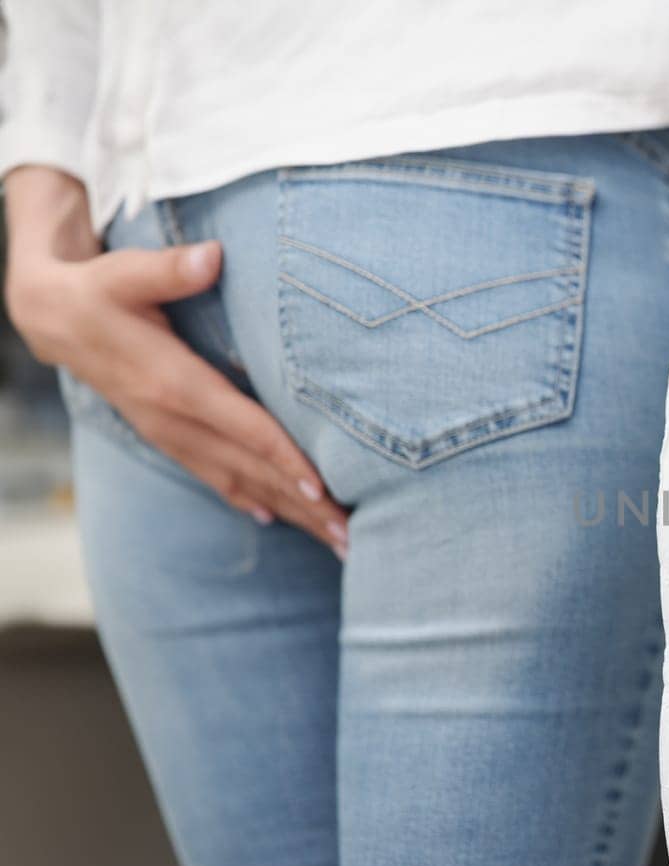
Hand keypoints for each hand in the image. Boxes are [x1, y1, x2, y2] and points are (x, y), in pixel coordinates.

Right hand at [4, 167, 348, 555]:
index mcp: (173, 384)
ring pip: (237, 482)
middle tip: (352, 537)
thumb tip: (213, 257)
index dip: (283, 457)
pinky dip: (246, 499)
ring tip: (333, 540)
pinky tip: (274, 518)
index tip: (322, 486)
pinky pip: (213, 476)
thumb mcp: (125, 273)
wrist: (51, 319)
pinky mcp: (167, 437)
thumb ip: (171, 269)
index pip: (242, 427)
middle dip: (302, 504)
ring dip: (287, 512)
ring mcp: (169, 434)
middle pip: (250, 469)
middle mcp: (174, 420)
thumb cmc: (98, 291)